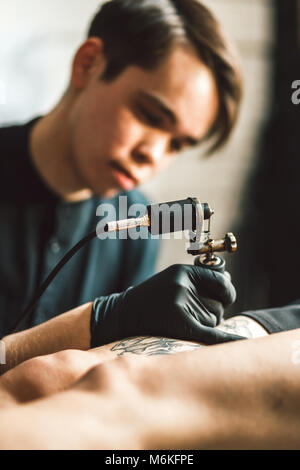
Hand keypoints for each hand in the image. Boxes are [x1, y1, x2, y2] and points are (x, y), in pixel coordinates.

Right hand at [90, 264, 243, 346]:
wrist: (122, 316)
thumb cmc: (151, 299)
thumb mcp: (173, 279)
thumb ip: (201, 280)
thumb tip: (229, 285)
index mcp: (184, 271)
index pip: (223, 282)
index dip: (226, 293)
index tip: (223, 297)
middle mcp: (183, 285)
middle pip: (220, 305)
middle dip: (212, 311)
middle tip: (187, 313)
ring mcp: (180, 304)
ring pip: (214, 320)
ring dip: (205, 324)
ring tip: (178, 320)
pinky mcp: (179, 324)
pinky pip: (212, 334)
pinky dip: (229, 340)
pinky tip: (245, 344)